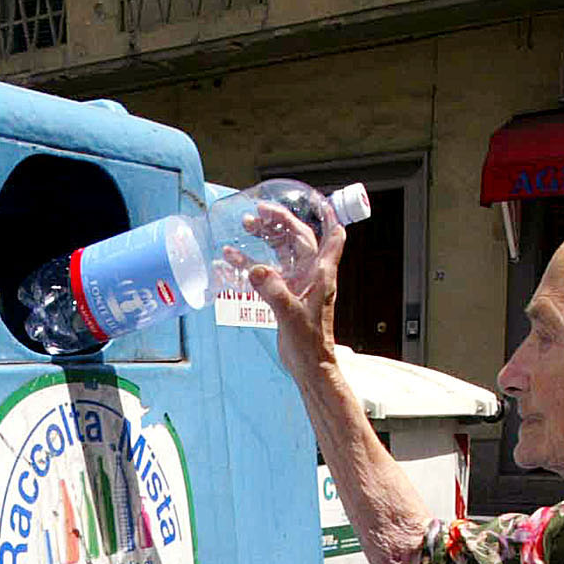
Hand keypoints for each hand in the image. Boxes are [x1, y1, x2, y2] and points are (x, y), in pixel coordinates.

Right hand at [234, 200, 343, 379]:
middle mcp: (312, 274)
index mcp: (321, 273)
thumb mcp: (291, 314)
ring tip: (246, 227)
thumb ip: (273, 291)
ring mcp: (298, 284)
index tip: (316, 199)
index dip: (327, 215)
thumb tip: (256, 270)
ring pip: (281, 252)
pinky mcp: (285, 296)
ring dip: (265, 239)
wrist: (308, 365)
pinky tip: (233, 260)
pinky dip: (251, 264)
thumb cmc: (309, 342)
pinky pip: (267, 274)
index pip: (330, 236)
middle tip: (259, 212)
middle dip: (280, 222)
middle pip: (298, 238)